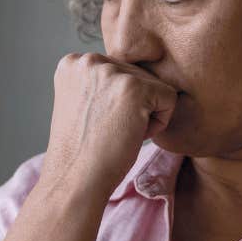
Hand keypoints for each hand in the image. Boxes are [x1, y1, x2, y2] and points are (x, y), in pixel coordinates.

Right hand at [38, 53, 178, 206]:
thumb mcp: (81, 103)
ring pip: (153, 86)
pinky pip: (169, 98)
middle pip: (137, 76)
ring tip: (116, 133)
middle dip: (131, 107)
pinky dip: (158, 123)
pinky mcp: (134, 87)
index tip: (96, 122)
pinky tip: (131, 135)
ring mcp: (110, 72)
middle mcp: (88, 60)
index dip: (114, 103)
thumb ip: (99, 81)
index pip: (118, 72)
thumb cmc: (82, 150)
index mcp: (72, 62)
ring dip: (144, 114)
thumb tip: (135, 72)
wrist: (75, 179)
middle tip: (106, 130)